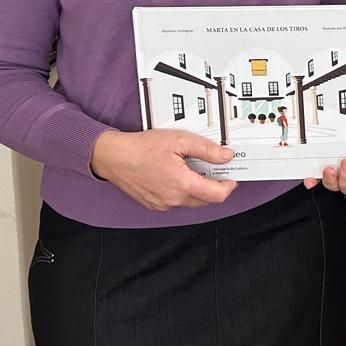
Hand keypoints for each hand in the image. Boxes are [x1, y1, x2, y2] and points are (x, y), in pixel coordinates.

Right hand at [91, 129, 236, 211]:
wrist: (114, 156)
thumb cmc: (141, 148)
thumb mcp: (180, 141)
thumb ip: (207, 150)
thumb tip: (225, 156)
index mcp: (183, 185)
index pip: (218, 195)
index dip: (229, 186)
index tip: (231, 177)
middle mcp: (173, 199)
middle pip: (206, 199)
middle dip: (214, 186)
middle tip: (213, 169)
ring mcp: (163, 204)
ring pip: (191, 201)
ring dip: (197, 189)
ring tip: (191, 169)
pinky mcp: (154, 204)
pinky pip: (176, 201)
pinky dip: (181, 191)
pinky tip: (176, 175)